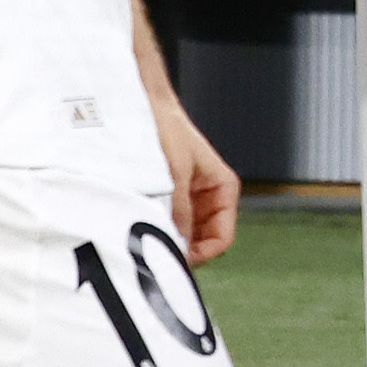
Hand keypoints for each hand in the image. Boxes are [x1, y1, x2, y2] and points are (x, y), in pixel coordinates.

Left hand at [157, 83, 244, 265]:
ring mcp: (189, 199)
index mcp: (223, 188)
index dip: (201, 254)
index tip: (175, 259)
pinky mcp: (170, 198)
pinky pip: (169, 223)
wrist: (142, 106)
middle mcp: (208, 197)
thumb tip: (176, 247)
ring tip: (148, 233)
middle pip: (204, 241)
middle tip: (157, 252)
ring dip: (169, 237)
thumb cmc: (165, 129)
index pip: (223, 237)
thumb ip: (179, 212)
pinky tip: (142, 222)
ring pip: (186, 235)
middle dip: (184, 248)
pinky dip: (158, 227)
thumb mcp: (174, 174)